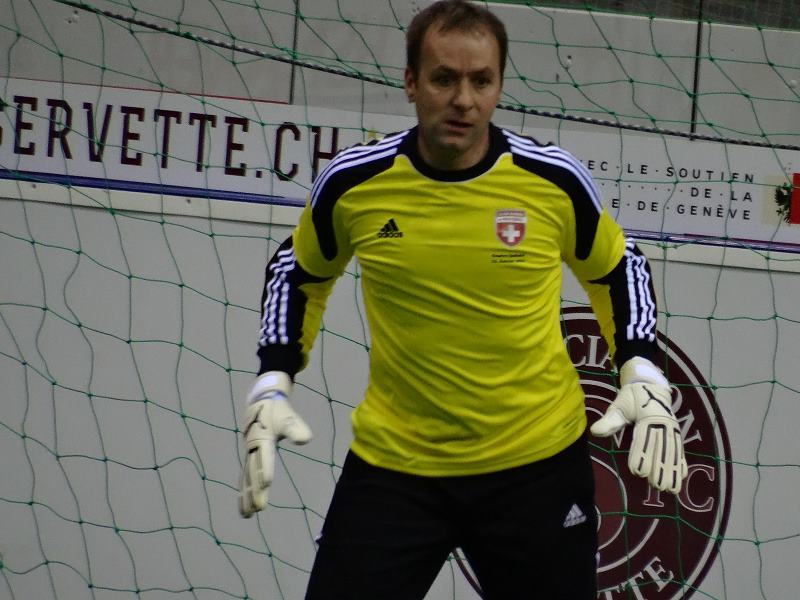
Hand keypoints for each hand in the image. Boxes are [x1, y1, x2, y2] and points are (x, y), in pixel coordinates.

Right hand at [239, 371, 312, 516]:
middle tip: (259, 508)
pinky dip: (243, 491)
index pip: (264, 457)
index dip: (265, 469)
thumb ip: (296, 429)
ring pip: (246, 478)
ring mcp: (249, 453)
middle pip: (254, 472)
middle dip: (256, 490)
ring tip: (247, 515)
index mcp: (262, 438)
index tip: (267, 483)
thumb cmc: (278, 410)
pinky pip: (244, 477)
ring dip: (246, 496)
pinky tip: (244, 507)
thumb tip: (306, 439)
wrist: (262, 401)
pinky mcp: (249, 457)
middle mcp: (253, 448)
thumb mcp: (289, 417)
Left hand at [590, 357, 687, 493]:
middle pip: (662, 449)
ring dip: (672, 470)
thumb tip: (595, 431)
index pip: (644, 439)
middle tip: (658, 486)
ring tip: (671, 488)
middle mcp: (663, 423)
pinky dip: (681, 462)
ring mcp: (672, 428)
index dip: (641, 455)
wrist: (650, 384)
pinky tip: (682, 476)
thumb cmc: (631, 396)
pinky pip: (679, 448)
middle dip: (660, 468)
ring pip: (672, 452)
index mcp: (648, 416)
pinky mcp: (676, 432)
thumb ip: (610, 420)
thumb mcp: (619, 405)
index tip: (638, 471)